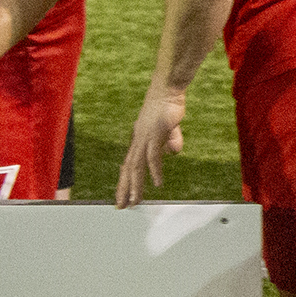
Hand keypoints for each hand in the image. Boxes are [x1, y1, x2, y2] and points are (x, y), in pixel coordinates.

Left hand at [116, 85, 185, 205]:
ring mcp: (144, 138)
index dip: (124, 181)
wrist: (167, 90)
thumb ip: (171, 141)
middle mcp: (137, 140)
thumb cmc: (168, 105)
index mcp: (138, 139)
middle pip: (127, 169)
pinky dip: (154, 171)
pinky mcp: (155, 134)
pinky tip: (157, 184)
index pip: (128, 165)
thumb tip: (173, 152)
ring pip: (136, 166)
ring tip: (135, 201)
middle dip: (124, 189)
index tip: (122, 196)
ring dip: (135, 186)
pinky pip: (153, 157)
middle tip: (122, 206)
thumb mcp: (169, 128)